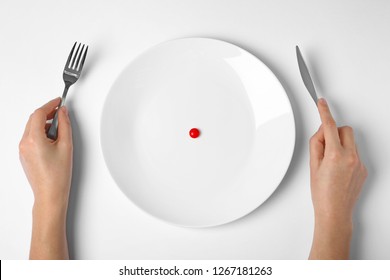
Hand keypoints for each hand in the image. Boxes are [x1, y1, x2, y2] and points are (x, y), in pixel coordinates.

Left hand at [19, 97, 72, 206]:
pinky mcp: (24, 155)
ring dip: (44, 124)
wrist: (50, 194)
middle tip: (60, 112)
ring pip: (31, 128)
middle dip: (47, 113)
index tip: (58, 101)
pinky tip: (52, 139)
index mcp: (33, 139)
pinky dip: (40, 133)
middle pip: (34, 120)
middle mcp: (24, 143)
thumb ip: (65, 125)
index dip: (50, 105)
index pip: (39, 114)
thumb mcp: (66, 146)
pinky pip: (30, 137)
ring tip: (59, 130)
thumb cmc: (58, 175)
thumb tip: (63, 113)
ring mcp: (22, 150)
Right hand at [309, 98, 366, 258]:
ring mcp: (360, 163)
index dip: (324, 112)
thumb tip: (322, 132)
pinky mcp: (364, 169)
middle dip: (334, 132)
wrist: (335, 212)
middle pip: (345, 130)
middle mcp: (351, 157)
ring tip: (330, 162)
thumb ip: (317, 144)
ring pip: (351, 141)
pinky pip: (355, 153)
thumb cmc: (322, 193)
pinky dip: (346, 155)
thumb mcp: (313, 166)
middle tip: (324, 145)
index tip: (322, 103)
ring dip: (340, 144)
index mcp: (336, 155)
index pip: (330, 126)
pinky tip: (338, 170)